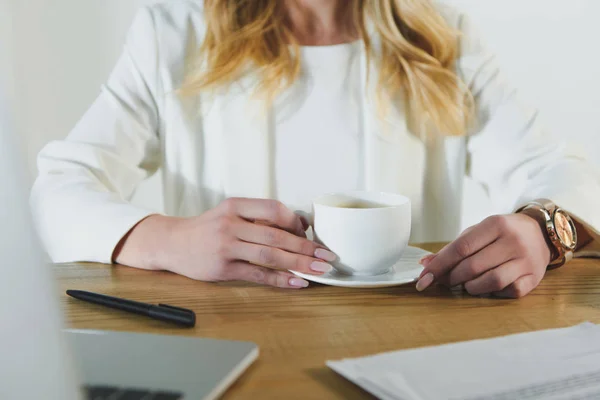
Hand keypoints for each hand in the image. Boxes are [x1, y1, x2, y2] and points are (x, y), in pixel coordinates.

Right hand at [115, 198, 335, 288]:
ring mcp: (226, 247)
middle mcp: (231, 224)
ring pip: (270, 255)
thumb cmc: (207, 228)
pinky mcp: (222, 269)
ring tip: (319, 270)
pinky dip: (280, 279)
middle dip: (306, 247)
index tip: (310, 232)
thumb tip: (299, 226)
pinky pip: (257, 274)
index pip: (274, 208)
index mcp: (235, 206)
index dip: (296, 221)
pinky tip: (296, 283)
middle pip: (277, 235)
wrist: (172, 242)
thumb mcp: (230, 213)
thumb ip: (258, 217)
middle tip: (328, 255)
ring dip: (299, 263)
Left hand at [415, 214, 551, 297]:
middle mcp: (512, 241)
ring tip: (467, 284)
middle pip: (473, 266)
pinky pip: (509, 291)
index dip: (440, 265)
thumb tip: (426, 264)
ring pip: (491, 281)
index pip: (461, 248)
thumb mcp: (479, 232)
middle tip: (445, 280)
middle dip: (452, 277)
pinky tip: (488, 287)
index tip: (424, 278)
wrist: (541, 232)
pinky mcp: (535, 278)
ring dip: (471, 287)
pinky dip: (493, 293)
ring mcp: (526, 260)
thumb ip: (453, 248)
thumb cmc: (502, 233)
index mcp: (495, 224)